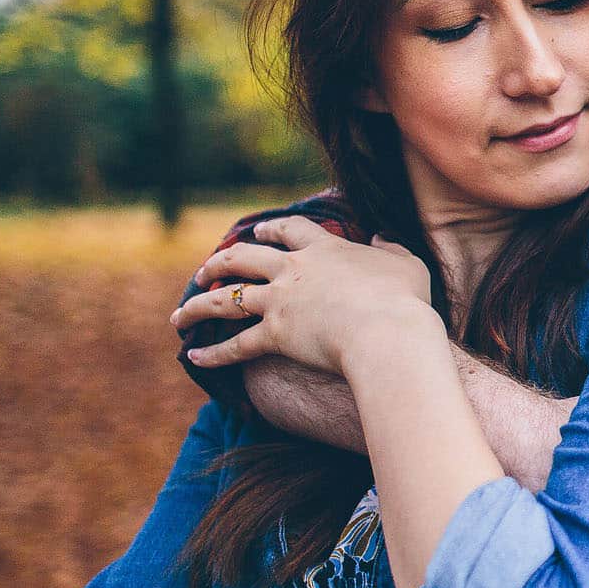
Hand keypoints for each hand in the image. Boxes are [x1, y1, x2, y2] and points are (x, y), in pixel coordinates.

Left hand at [175, 216, 434, 378]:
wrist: (389, 332)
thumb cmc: (405, 300)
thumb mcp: (408, 264)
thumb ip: (392, 249)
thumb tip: (383, 238)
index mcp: (324, 250)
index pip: (290, 230)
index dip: (271, 229)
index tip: (258, 231)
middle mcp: (294, 271)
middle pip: (243, 258)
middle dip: (218, 263)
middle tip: (205, 271)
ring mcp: (281, 303)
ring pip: (228, 299)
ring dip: (198, 306)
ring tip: (180, 316)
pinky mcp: (276, 336)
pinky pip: (237, 346)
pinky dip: (213, 353)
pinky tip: (194, 358)